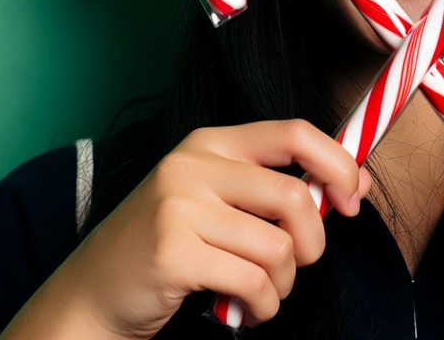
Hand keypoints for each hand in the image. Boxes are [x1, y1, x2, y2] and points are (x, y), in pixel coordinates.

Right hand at [1, 120, 369, 339]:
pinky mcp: (173, 252)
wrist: (91, 293)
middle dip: (313, 242)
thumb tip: (353, 183)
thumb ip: (274, 187)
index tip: (352, 198)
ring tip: (264, 292)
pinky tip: (248, 310)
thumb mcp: (216, 198)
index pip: (295, 133)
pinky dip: (264, 306)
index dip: (337, 164)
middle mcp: (194, 164)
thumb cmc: (167, 244)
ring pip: (277, 247)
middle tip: (301, 263)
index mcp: (212, 143)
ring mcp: (179, 206)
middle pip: (293, 197)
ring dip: (284, 284)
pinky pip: (252, 282)